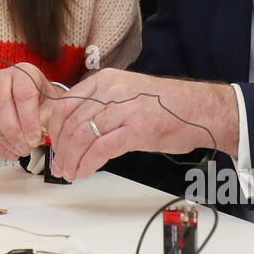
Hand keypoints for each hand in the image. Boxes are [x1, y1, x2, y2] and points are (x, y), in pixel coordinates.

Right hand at [0, 62, 53, 160]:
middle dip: (13, 131)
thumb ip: (46, 118)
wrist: (38, 100)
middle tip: (26, 147)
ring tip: (20, 151)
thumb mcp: (53, 106)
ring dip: (3, 139)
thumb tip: (36, 136)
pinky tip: (9, 152)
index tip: (35, 138)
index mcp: (24, 72)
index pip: (22, 94)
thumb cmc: (45, 101)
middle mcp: (2, 78)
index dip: (29, 119)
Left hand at [43, 70, 235, 181]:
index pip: (65, 104)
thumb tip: (74, 127)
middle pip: (70, 122)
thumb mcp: (126, 93)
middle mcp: (111, 91)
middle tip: (59, 165)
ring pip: (82, 136)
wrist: (200, 110)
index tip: (53, 146)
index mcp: (105, 80)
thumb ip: (100, 105)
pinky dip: (88, 163)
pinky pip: (101, 149)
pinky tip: (85, 171)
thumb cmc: (165, 105)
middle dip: (60, 149)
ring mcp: (124, 109)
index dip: (54, 129)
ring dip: (72, 159)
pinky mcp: (137, 130)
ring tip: (70, 172)